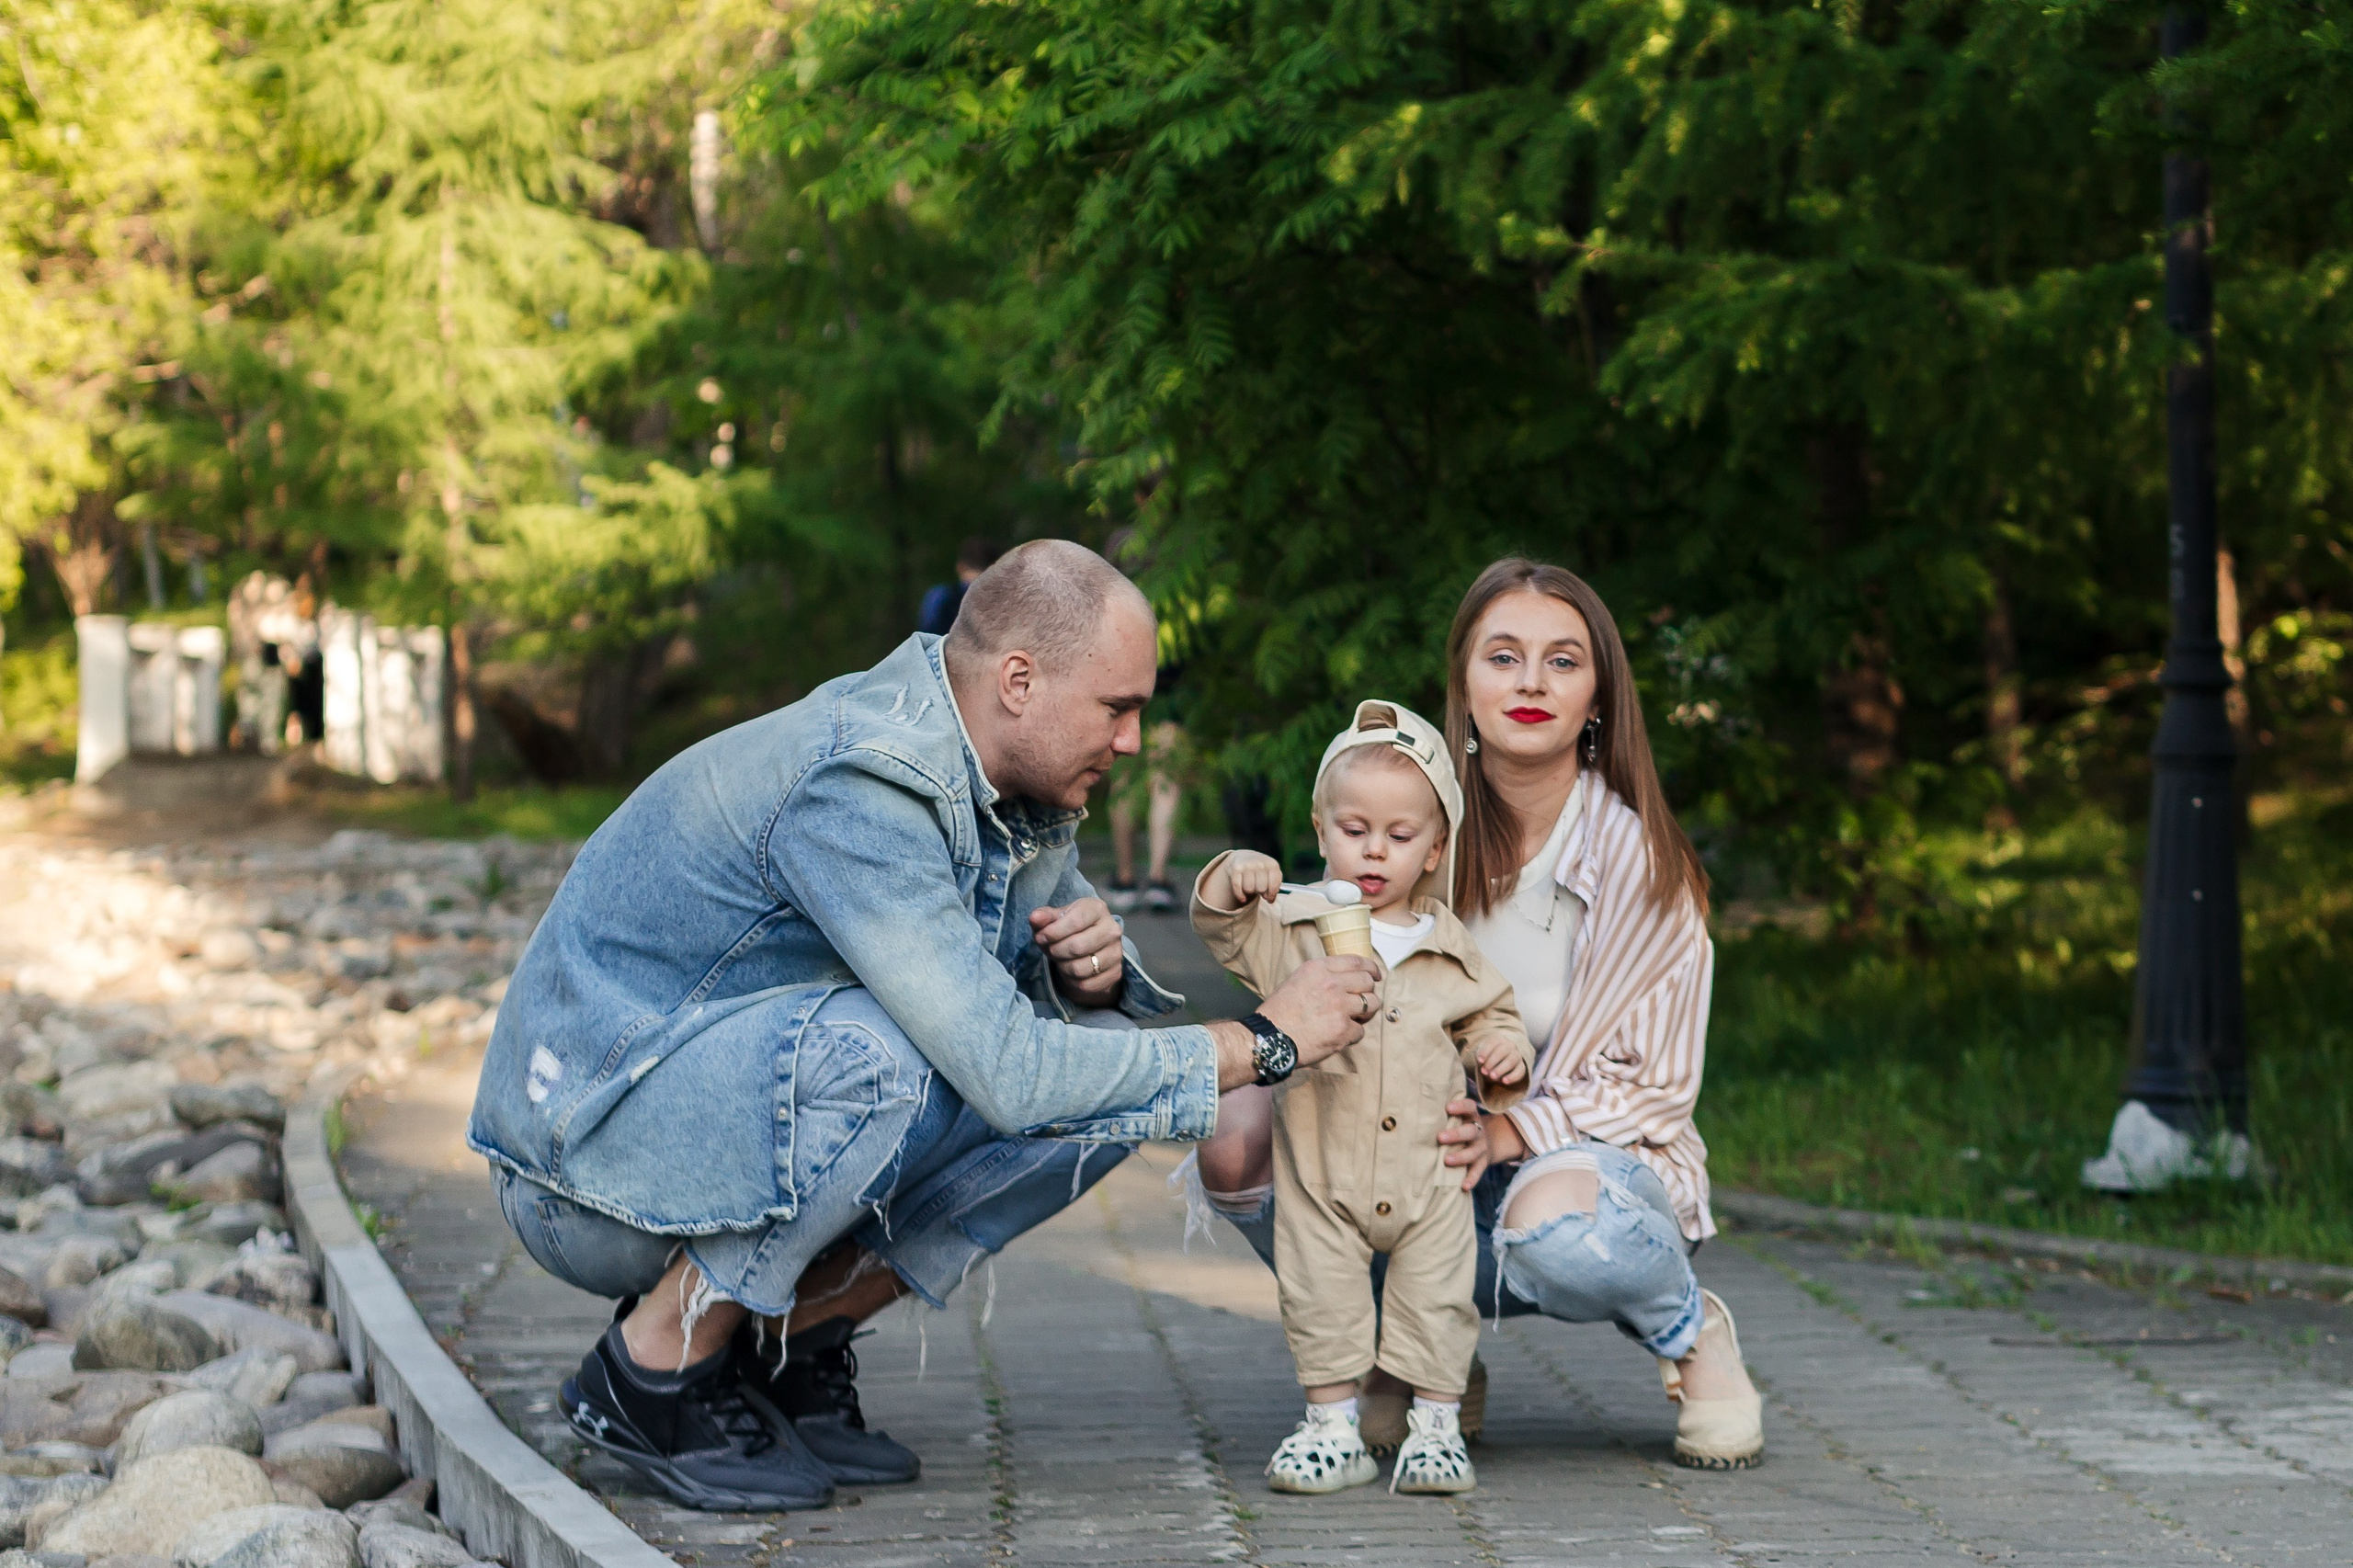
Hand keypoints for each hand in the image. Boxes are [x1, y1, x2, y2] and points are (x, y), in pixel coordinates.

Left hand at [1030, 897, 1124, 1003]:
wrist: (1089, 949)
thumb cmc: (1069, 929)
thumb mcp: (1055, 919)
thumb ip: (1044, 917)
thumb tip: (1035, 918)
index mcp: (1097, 909)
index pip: (1076, 920)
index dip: (1053, 932)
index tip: (1041, 937)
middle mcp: (1112, 929)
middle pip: (1077, 947)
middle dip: (1056, 951)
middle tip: (1051, 949)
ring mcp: (1116, 952)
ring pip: (1080, 969)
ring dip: (1063, 967)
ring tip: (1062, 959)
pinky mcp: (1115, 973)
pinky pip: (1086, 984)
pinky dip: (1072, 981)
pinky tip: (1072, 970)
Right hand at [1225, 850, 1283, 903]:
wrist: (1244, 857)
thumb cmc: (1261, 870)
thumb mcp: (1272, 874)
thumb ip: (1275, 887)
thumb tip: (1270, 900)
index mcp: (1272, 865)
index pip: (1274, 886)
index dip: (1271, 895)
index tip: (1269, 897)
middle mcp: (1260, 863)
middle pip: (1261, 889)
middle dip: (1259, 891)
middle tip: (1258, 887)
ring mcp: (1247, 865)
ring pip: (1249, 889)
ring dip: (1249, 891)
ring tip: (1250, 885)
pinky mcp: (1236, 868)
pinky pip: (1237, 888)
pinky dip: (1240, 895)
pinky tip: (1243, 898)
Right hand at [1257, 954, 1379, 1067]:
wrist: (1270, 1038)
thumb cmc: (1280, 1012)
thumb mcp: (1298, 980)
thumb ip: (1322, 976)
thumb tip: (1347, 979)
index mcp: (1319, 969)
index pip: (1357, 962)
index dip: (1371, 968)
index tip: (1375, 975)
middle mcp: (1332, 984)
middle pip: (1368, 983)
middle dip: (1368, 992)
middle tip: (1361, 1002)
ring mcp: (1339, 1007)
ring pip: (1371, 1005)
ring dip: (1365, 1013)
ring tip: (1352, 1019)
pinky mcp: (1343, 1030)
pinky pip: (1360, 1031)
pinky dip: (1352, 1035)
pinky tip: (1337, 1035)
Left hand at [1438, 1098, 1490, 1190]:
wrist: (1490, 1141)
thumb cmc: (1462, 1126)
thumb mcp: (1458, 1117)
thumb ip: (1441, 1114)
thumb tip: (1411, 1112)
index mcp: (1471, 1116)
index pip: (1469, 1107)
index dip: (1460, 1106)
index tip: (1448, 1107)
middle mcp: (1478, 1131)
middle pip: (1470, 1131)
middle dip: (1456, 1134)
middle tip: (1440, 1137)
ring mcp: (1481, 1147)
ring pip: (1474, 1152)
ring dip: (1461, 1157)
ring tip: (1446, 1160)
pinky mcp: (1483, 1162)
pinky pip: (1478, 1171)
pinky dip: (1472, 1178)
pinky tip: (1464, 1186)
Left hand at [1475, 1039, 1526, 1085]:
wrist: (1498, 1063)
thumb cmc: (1487, 1057)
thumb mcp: (1481, 1056)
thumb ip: (1481, 1061)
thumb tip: (1484, 1070)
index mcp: (1498, 1039)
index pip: (1492, 1042)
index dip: (1485, 1051)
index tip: (1479, 1061)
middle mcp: (1509, 1045)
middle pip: (1502, 1051)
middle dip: (1492, 1062)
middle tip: (1484, 1072)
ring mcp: (1517, 1055)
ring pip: (1511, 1060)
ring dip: (1501, 1069)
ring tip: (1492, 1077)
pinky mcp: (1522, 1066)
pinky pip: (1520, 1071)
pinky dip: (1512, 1076)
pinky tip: (1504, 1081)